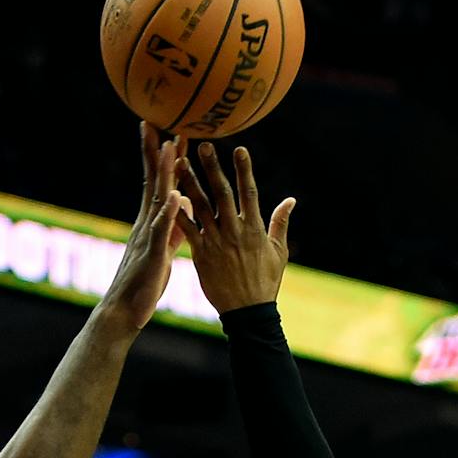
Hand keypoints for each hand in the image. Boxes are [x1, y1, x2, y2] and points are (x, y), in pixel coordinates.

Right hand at [95, 123, 189, 338]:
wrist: (123, 313)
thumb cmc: (143, 285)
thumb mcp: (162, 251)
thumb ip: (172, 228)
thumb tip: (183, 207)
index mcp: (150, 223)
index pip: (156, 183)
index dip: (161, 158)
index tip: (166, 130)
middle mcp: (145, 224)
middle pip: (151, 181)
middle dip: (153, 150)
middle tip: (155, 119)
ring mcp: (147, 238)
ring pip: (156, 199)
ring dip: (162, 173)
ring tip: (169, 146)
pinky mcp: (152, 256)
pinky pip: (161, 231)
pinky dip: (169, 213)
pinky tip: (176, 196)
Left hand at [176, 142, 294, 312]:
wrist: (247, 312)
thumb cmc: (265, 282)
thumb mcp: (279, 252)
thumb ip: (280, 223)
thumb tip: (290, 200)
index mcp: (254, 228)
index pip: (248, 192)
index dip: (244, 170)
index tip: (239, 148)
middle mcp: (234, 231)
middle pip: (221, 193)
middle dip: (212, 168)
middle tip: (203, 144)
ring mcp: (216, 242)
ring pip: (200, 206)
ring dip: (189, 183)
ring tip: (179, 162)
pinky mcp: (201, 254)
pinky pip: (187, 229)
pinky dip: (177, 213)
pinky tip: (167, 196)